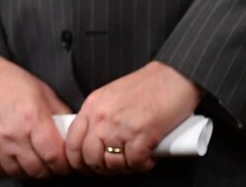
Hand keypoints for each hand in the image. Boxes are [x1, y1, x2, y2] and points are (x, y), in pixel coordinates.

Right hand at [0, 56, 74, 179]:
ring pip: (18, 173)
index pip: (55, 156)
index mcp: (31, 118)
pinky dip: (7, 169)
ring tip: (31, 161)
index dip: (64, 164)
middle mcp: (12, 134)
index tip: (65, 162)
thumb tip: (71, 132)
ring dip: (28, 171)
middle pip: (38, 170)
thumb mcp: (40, 90)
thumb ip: (59, 113)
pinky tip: (11, 159)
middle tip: (49, 163)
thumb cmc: (5, 79)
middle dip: (48, 169)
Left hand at [63, 61, 199, 174]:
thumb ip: (101, 116)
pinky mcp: (142, 135)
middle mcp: (102, 117)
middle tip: (114, 168)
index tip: (86, 167)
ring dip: (124, 168)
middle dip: (101, 168)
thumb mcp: (111, 96)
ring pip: (112, 164)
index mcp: (92, 106)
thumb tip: (96, 142)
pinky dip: (142, 166)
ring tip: (134, 161)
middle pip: (89, 157)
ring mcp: (121, 127)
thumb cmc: (148, 86)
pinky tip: (149, 158)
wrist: (173, 76)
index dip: (76, 161)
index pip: (72, 142)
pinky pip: (135, 163)